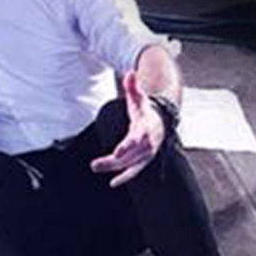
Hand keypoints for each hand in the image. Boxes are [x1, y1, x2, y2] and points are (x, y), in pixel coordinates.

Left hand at [90, 71, 166, 187]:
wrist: (161, 121)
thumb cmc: (145, 109)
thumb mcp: (139, 97)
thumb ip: (132, 86)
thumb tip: (130, 72)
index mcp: (145, 128)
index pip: (136, 140)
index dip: (127, 147)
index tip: (117, 153)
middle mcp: (148, 144)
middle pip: (130, 155)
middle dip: (113, 161)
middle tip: (95, 164)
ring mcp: (147, 154)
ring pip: (130, 164)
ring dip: (114, 168)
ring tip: (95, 167)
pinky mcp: (144, 160)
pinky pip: (134, 171)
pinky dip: (125, 177)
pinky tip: (113, 183)